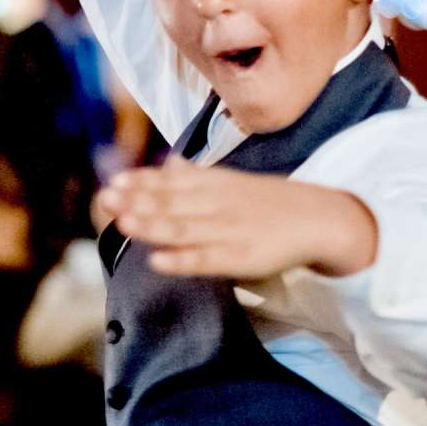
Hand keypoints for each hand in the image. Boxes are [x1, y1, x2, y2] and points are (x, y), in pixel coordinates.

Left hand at [98, 158, 378, 279]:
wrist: (321, 218)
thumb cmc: (269, 203)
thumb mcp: (233, 182)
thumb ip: (197, 177)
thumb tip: (169, 163)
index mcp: (215, 185)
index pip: (172, 181)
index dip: (142, 182)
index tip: (113, 181)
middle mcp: (217, 204)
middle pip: (172, 202)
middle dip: (137, 200)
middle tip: (105, 198)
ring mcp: (228, 231)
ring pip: (184, 228)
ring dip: (152, 226)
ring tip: (123, 223)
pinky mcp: (240, 258)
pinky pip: (206, 260)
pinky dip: (182, 260)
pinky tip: (157, 262)